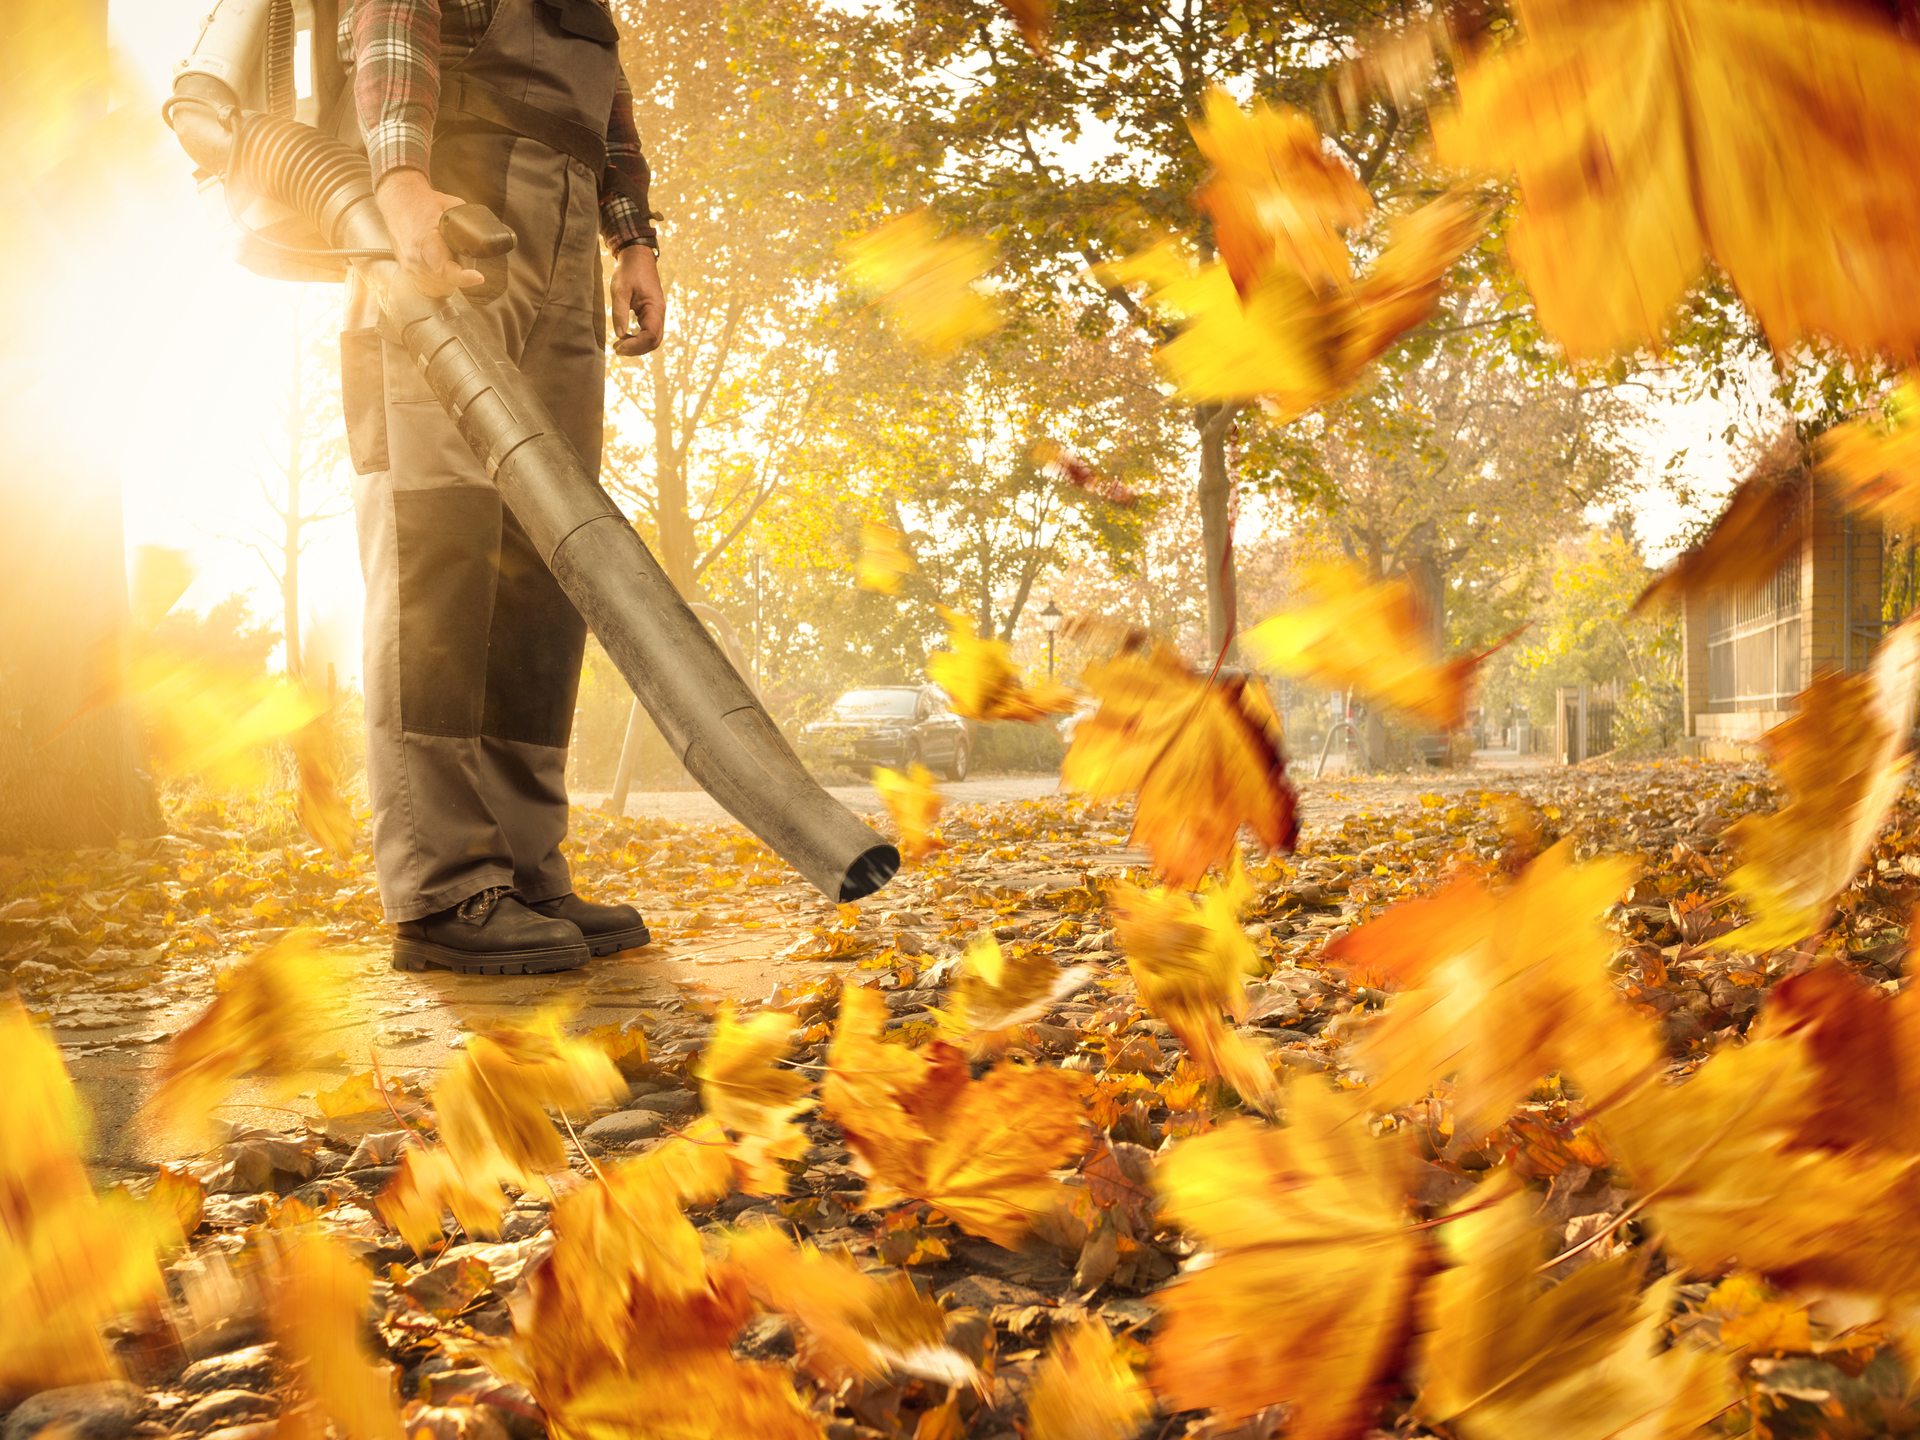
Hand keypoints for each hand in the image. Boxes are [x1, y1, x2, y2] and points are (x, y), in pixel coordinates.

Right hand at [375, 169, 484, 297]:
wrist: (398, 200)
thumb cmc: (423, 203)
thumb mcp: (451, 205)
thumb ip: (470, 221)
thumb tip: (491, 232)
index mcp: (424, 242)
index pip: (444, 270)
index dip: (463, 277)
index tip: (478, 277)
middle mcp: (414, 258)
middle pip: (446, 282)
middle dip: (461, 275)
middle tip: (466, 261)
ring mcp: (409, 266)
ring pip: (438, 288)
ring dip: (450, 281)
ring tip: (453, 262)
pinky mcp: (407, 270)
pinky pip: (428, 287)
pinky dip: (440, 283)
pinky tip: (444, 271)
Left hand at [611, 244, 664, 355]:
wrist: (637, 257)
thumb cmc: (629, 271)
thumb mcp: (620, 290)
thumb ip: (620, 312)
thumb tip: (619, 334)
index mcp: (655, 308)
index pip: (650, 336)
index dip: (635, 345)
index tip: (617, 345)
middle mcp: (659, 314)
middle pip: (654, 342)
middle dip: (636, 349)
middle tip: (616, 349)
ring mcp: (657, 314)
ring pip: (652, 339)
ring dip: (637, 346)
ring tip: (618, 344)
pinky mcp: (652, 313)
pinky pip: (649, 332)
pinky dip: (638, 339)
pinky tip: (624, 336)